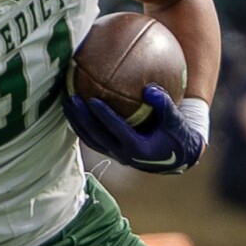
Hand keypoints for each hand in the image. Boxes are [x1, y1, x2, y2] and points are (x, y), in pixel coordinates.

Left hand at [63, 86, 205, 172]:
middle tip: (72, 99)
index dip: (103, 116)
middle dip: (82, 118)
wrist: (178, 156)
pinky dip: (82, 126)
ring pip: (91, 140)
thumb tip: (149, 89)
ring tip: (67, 103)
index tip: (92, 100)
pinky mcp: (113, 153)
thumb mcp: (176, 120)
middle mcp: (124, 155)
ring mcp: (116, 155)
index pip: (116, 130)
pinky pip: (93, 140)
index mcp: (138, 148)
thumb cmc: (177, 134)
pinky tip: (75, 111)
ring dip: (77, 123)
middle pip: (97, 136)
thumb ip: (164, 104)